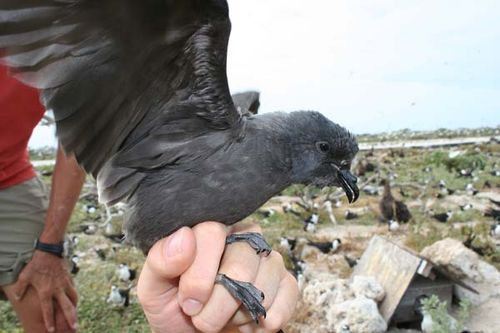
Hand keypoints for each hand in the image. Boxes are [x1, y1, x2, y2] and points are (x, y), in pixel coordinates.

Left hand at [14, 251, 77, 331]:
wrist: (50, 251)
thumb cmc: (36, 264)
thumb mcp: (25, 276)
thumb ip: (20, 288)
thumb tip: (17, 297)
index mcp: (46, 291)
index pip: (48, 310)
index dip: (49, 321)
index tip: (51, 330)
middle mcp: (57, 290)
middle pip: (66, 307)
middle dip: (70, 318)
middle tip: (74, 327)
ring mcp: (65, 284)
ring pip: (73, 298)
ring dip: (75, 307)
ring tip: (76, 315)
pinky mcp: (69, 278)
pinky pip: (73, 290)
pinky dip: (74, 296)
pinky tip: (74, 300)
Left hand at [137, 222, 298, 332]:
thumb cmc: (174, 306)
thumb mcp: (154, 287)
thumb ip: (160, 261)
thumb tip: (184, 238)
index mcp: (210, 229)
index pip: (212, 232)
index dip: (199, 274)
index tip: (187, 301)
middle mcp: (243, 236)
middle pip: (240, 264)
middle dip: (217, 303)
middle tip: (201, 320)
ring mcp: (268, 259)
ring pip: (262, 285)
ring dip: (237, 315)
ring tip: (223, 318)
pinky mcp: (286, 282)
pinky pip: (285, 300)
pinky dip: (263, 321)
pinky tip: (246, 321)